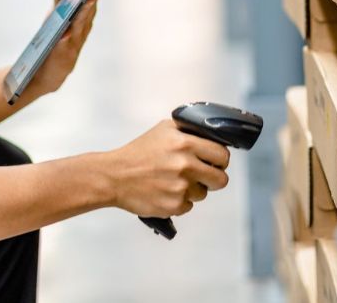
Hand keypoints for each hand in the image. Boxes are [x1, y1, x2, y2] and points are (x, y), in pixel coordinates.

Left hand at [19, 0, 110, 99]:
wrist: (45, 71)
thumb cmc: (55, 37)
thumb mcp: (56, 13)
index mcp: (85, 12)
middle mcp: (84, 25)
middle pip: (92, 4)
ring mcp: (76, 40)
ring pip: (82, 22)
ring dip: (86, 10)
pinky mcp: (64, 55)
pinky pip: (68, 42)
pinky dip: (69, 36)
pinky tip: (66, 32)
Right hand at [103, 120, 230, 217]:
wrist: (114, 176)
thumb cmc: (138, 152)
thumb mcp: (164, 130)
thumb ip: (189, 131)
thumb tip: (213, 137)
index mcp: (185, 143)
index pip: (222, 155)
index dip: (220, 160)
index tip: (215, 162)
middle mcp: (185, 165)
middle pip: (220, 179)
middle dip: (214, 178)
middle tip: (202, 175)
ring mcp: (180, 187)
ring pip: (203, 194)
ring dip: (193, 190)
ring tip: (174, 182)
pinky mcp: (173, 205)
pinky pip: (188, 206)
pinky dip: (179, 201)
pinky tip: (165, 192)